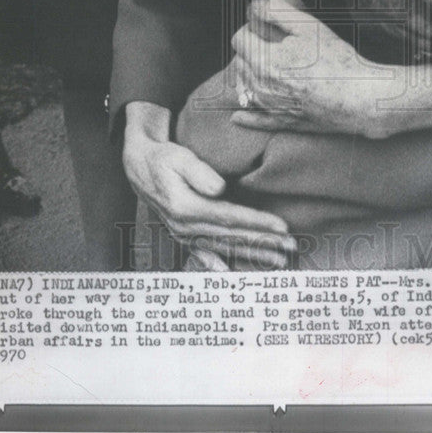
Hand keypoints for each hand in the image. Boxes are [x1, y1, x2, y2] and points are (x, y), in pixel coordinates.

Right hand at [123, 101, 296, 267]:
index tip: (282, 227)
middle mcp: (186, 227)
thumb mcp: (180, 158)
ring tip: (278, 261)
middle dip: (264, 242)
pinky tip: (229, 275)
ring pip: (224, 247)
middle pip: (233, 236)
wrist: (139, 168)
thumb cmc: (164, 159)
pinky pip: (204, 254)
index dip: (258, 223)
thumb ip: (200, 173)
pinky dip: (218, 265)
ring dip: (252, 255)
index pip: (232, 218)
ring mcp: (183, 234)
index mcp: (187, 208)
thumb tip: (220, 189)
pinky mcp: (183, 235)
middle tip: (291, 247)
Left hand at [230, 0, 390, 138]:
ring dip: (250, 75)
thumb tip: (255, 7)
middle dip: (251, 51)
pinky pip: (252, 120)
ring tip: (271, 68)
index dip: (252, 29)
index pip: (239, 38)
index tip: (267, 30)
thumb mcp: (308, 27)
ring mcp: (268, 107)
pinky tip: (239, 114)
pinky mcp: (279, 123)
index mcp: (263, 60)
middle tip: (274, 46)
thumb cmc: (336, 60)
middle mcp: (260, 86)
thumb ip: (277, 12)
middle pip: (239, 62)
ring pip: (243, 87)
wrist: (358, 97)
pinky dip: (245, 115)